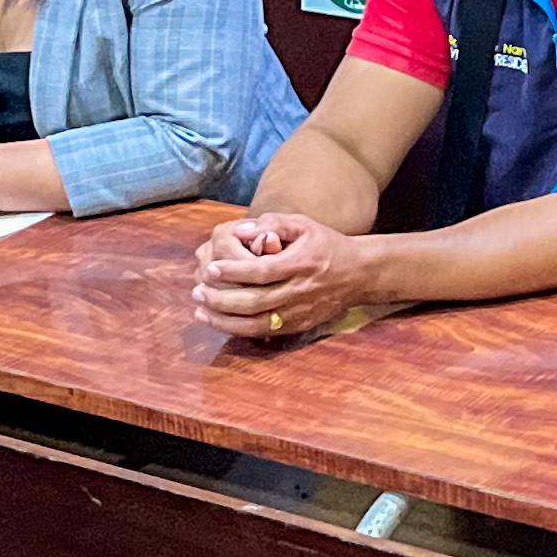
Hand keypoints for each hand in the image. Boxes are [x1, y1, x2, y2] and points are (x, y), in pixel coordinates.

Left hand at [193, 211, 377, 341]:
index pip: (261, 271)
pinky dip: (239, 330)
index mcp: (301, 263)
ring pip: (256, 323)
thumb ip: (273, 224)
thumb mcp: (304, 225)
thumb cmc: (326, 245)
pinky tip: (221, 322)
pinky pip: (265, 332)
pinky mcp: (299, 325)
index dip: (233, 272)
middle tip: (197, 292)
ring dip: (224, 319)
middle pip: (254, 301)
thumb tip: (241, 230)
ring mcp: (300, 311)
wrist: (359, 273)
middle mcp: (300, 290)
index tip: (210, 268)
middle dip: (221, 299)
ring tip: (201, 310)